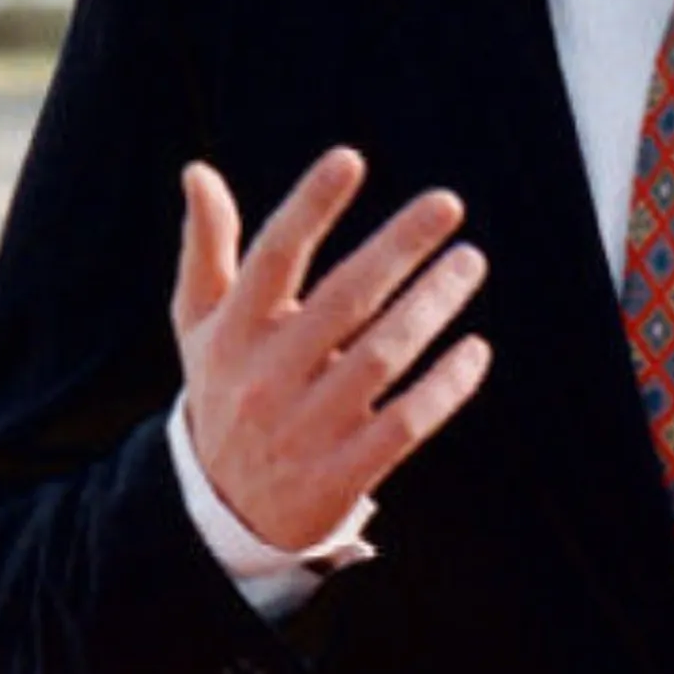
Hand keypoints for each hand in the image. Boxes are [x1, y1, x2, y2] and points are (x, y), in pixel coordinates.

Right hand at [172, 148, 491, 553]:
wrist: (218, 513)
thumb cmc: (222, 392)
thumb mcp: (199, 327)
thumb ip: (206, 248)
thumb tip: (198, 171)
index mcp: (232, 332)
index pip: (273, 258)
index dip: (309, 206)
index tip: (349, 159)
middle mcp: (267, 376)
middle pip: (342, 300)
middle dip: (398, 248)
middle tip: (447, 204)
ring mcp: (305, 427)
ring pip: (380, 358)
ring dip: (430, 306)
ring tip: (470, 262)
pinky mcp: (340, 473)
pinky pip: (403, 424)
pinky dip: (442, 387)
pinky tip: (474, 350)